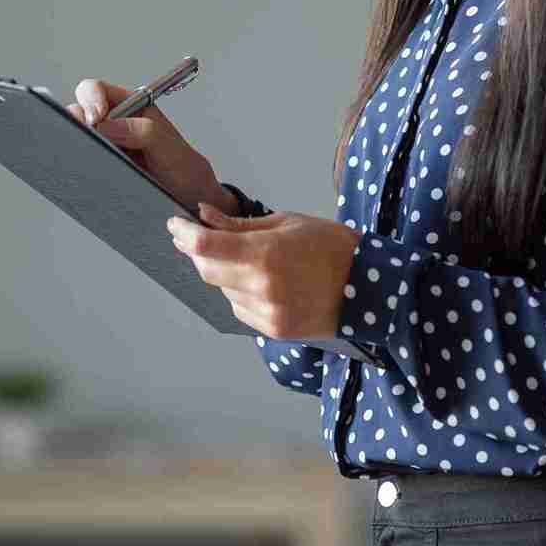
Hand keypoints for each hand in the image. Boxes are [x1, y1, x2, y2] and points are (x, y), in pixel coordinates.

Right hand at [67, 77, 227, 211]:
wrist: (188, 201)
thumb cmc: (185, 171)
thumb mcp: (171, 149)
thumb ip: (146, 132)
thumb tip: (108, 126)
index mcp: (131, 107)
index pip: (98, 90)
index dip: (91, 98)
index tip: (96, 117)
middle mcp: (114, 124)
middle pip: (79, 110)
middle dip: (75, 120)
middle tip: (85, 137)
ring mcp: (105, 146)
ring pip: (76, 137)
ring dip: (76, 143)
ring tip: (86, 156)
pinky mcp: (99, 167)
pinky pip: (80, 161)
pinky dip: (77, 164)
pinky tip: (86, 172)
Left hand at [166, 204, 362, 341]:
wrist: (370, 288)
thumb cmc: (333, 247)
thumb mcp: (287, 223)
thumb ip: (240, 225)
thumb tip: (204, 216)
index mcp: (266, 253)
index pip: (205, 245)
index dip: (183, 233)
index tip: (175, 224)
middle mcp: (262, 286)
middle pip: (207, 270)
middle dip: (200, 253)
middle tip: (202, 238)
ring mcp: (267, 312)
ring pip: (223, 291)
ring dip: (224, 274)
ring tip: (251, 261)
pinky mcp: (273, 329)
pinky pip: (239, 309)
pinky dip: (241, 294)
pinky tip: (263, 283)